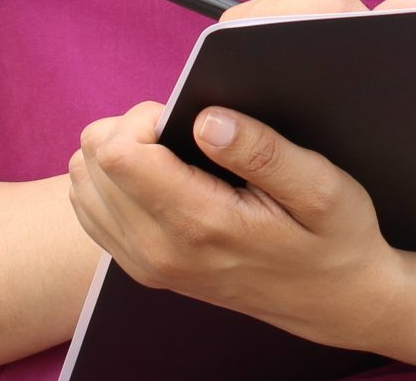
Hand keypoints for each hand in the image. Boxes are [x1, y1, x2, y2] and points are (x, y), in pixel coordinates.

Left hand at [68, 0, 415, 348]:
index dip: (147, 116)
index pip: (119, 153)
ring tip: (173, 153)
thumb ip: (263, 150)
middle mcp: (160, 250)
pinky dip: (115, 182)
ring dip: (120, 154)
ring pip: (84, 184)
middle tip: (183, 130)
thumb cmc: (332, 238)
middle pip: (93, 162)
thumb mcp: (321, 187)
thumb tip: (207, 119)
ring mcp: (146, 264)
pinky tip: (159, 176)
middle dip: (131, 129)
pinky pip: (92, 210)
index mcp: (200, 224)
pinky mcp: (141, 268)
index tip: (188, 115)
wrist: (332, 301)